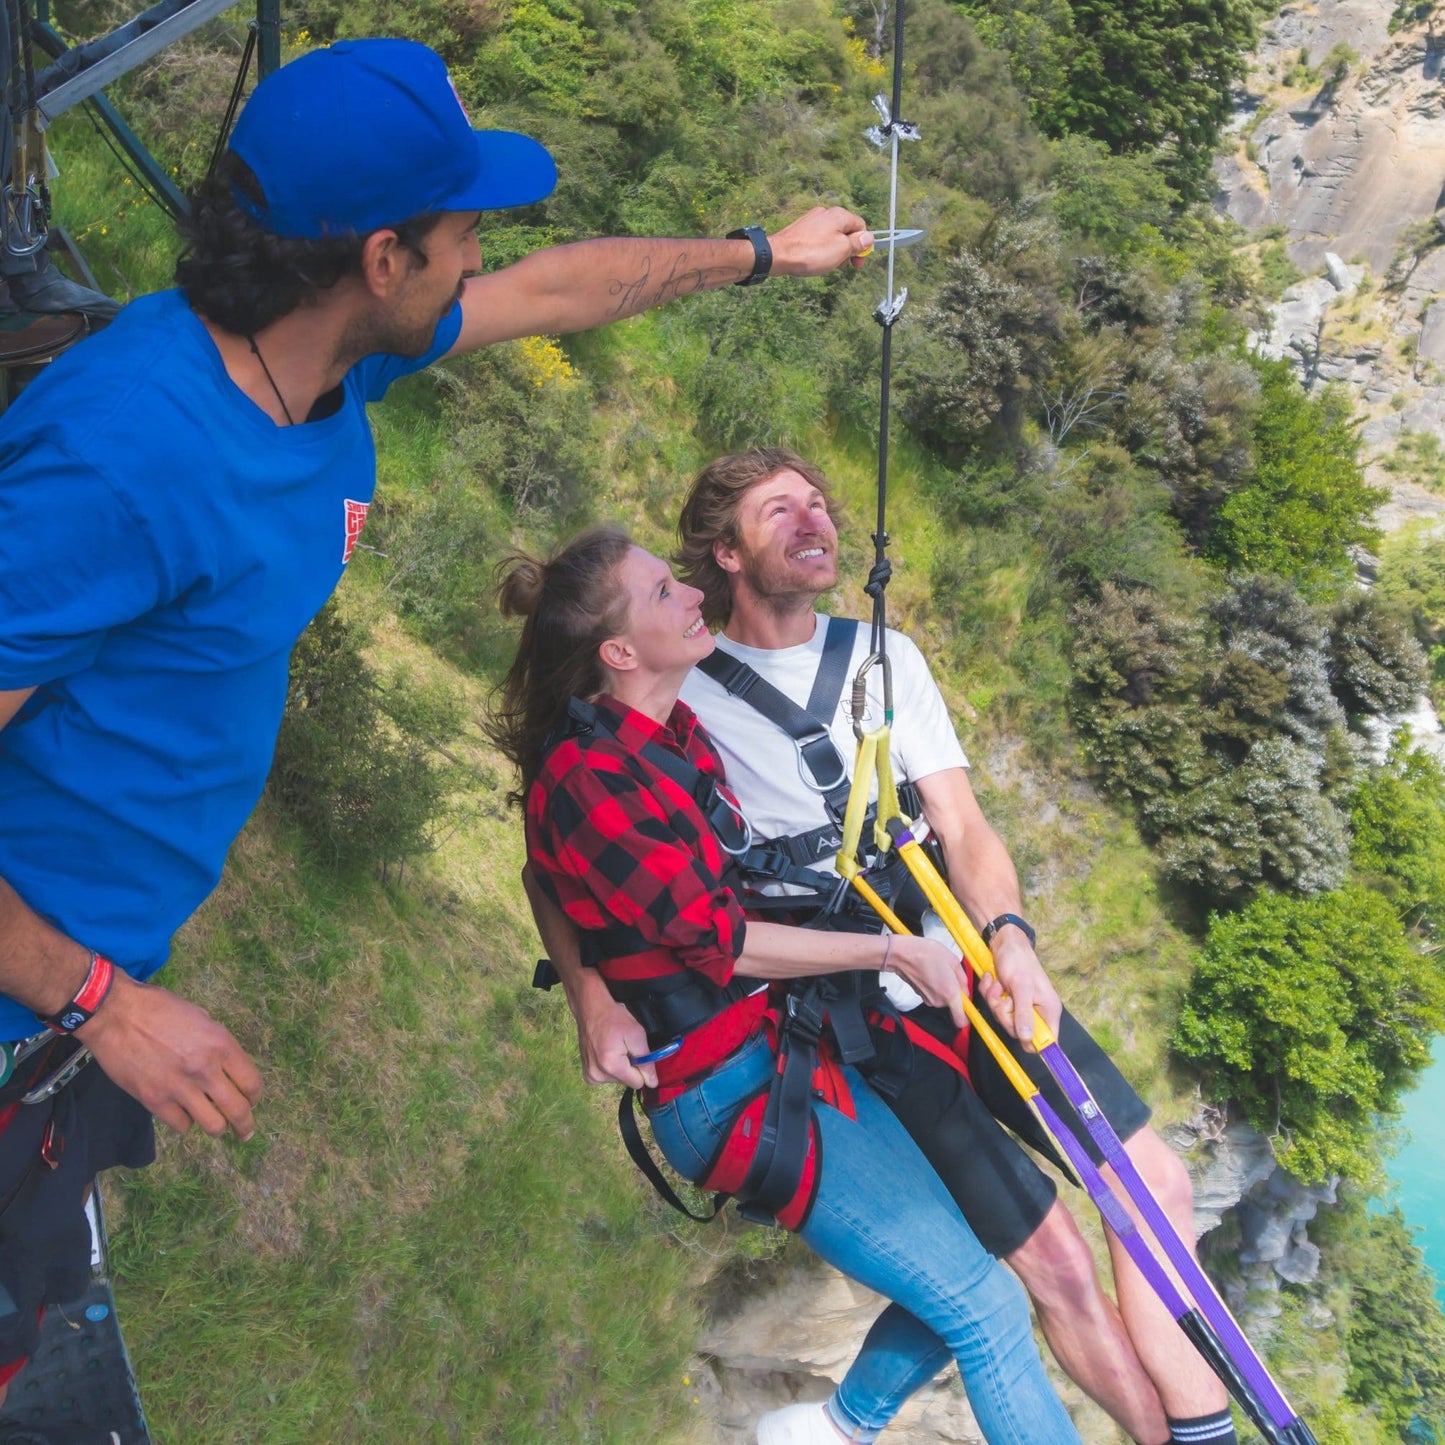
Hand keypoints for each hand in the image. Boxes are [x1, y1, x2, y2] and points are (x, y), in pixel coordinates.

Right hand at [77, 972, 261, 1138]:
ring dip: (217, 1127)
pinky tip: (183, 1113)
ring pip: (213, 1125)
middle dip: (245, 1125)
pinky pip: (181, 1125)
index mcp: (221, 1045)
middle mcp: (205, 1069)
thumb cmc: (160, 1009)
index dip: (255, 1097)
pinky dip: (185, 1122)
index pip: (251, 1082)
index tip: (253, 1102)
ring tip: (216, 1126)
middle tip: (245, 1132)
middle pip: (238, 1110)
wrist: (115, 1014)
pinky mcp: (154, 1101)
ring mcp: (179, 1088)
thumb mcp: (201, 1019)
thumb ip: (217, 1046)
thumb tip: (226, 1068)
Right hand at [571, 971, 656, 1089]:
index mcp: (611, 1066)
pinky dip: (610, 1068)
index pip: (637, 1082)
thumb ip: (645, 1060)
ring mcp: (590, 1076)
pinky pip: (607, 1078)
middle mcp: (597, 1075)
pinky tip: (607, 1053)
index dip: (641, 1068)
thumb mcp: (636, 1034)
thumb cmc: (614, 1018)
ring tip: (615, 1048)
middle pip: (627, 1082)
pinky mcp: (587, 1075)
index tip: (636, 1053)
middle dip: (630, 1066)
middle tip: (624, 1047)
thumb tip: (652, 1082)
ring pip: (618, 1080)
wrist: (591, 1009)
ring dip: (620, 1066)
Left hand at [769, 206, 872, 275]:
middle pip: (846, 231)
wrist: (779, 255)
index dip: (863, 245)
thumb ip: (857, 243)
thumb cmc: (811, 253)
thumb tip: (868, 238)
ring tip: (825, 264)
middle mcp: (826, 213)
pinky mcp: (802, 228)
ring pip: (832, 236)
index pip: (860, 226)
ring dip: (834, 251)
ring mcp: (812, 220)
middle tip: (841, 265)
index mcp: (839, 215)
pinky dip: (820, 250)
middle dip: (847, 249)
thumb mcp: (842, 250)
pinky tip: (814, 260)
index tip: (857, 262)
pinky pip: (818, 239)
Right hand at [888, 936, 969, 1029]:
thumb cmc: (926, 954)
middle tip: (950, 974)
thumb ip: (963, 978)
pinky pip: (934, 994)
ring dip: (944, 987)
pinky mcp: (921, 996)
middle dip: (955, 990)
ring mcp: (928, 1000)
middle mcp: (939, 1001)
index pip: (961, 1020)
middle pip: (954, 1003)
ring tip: (939, 970)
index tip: (969, 1007)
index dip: (967, 1016)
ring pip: (943, 998)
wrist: (901, 954)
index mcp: (950, 994)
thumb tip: (964, 988)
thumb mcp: (953, 960)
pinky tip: (930, 972)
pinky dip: (934, 985)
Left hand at [985, 930, 1062, 1051]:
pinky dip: (990, 993)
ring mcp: (1021, 1005)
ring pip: (1003, 1018)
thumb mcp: (1021, 988)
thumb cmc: (1019, 962)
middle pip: (1018, 1031)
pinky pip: (994, 1006)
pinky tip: (993, 981)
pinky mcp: (1007, 999)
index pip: (1047, 1041)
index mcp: (1048, 1010)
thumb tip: (1027, 1038)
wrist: (1005, 942)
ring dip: (995, 1001)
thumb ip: (1024, 1014)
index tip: (1017, 1029)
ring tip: (998, 985)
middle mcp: (1036, 1011)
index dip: (1032, 1042)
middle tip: (1005, 998)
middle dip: (1005, 1014)